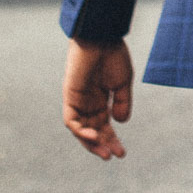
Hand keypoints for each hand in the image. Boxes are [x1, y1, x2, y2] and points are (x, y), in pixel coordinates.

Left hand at [63, 38, 132, 159]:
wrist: (101, 37)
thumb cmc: (113, 55)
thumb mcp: (122, 82)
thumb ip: (122, 102)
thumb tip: (121, 123)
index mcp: (100, 100)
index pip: (104, 126)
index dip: (111, 140)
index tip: (122, 152)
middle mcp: (87, 103)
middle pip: (92, 131)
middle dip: (103, 145)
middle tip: (114, 155)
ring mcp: (78, 101)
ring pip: (80, 130)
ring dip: (91, 143)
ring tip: (104, 153)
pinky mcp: (70, 96)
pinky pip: (72, 121)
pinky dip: (80, 131)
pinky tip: (93, 136)